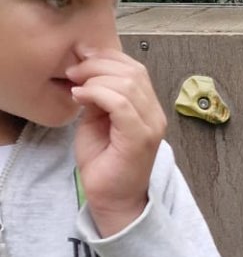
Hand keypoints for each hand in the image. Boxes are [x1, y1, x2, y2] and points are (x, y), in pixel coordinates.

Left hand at [67, 49, 165, 235]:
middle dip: (98, 65)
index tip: (81, 60)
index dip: (107, 57)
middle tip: (74, 72)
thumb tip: (89, 74)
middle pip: (133, 71)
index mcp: (148, 108)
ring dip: (95, 79)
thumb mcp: (97, 120)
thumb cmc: (105, 164)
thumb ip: (99, 97)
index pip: (135, 68)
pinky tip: (80, 99)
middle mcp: (155, 114)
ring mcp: (151, 126)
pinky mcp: (140, 138)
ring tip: (76, 88)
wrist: (112, 199)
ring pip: (127, 84)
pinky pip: (121, 103)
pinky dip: (97, 94)